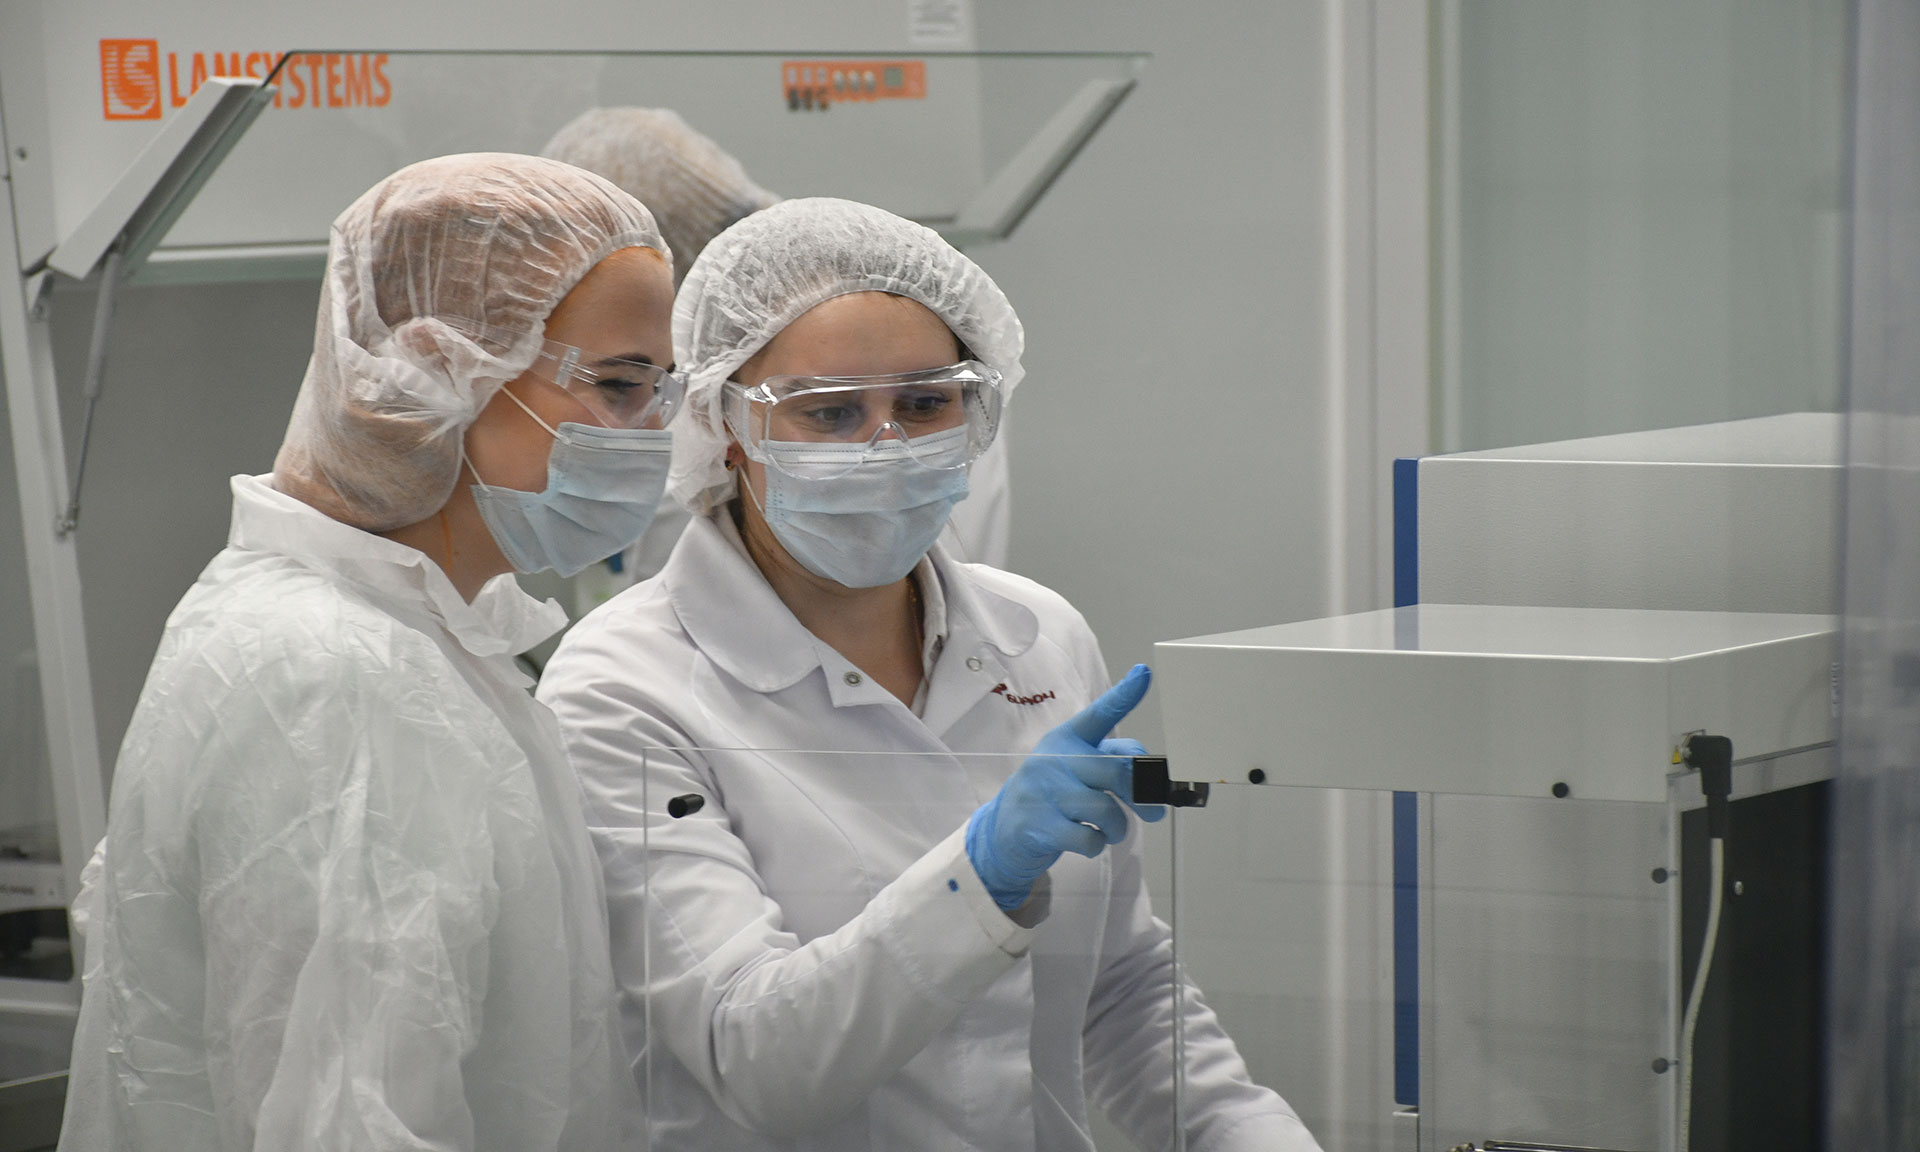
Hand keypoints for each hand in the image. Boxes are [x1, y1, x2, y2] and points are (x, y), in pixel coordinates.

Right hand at [965, 664, 1165, 910]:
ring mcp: (1044, 792)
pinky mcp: (1039, 826)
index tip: (1143, 673)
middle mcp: (1054, 759)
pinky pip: (1090, 838)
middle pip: (1116, 771)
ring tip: (1110, 830)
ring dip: (1119, 828)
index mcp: (1066, 739)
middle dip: (1141, 796)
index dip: (1124, 695)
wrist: (1003, 831)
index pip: (1099, 714)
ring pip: (1106, 810)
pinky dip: (1097, 844)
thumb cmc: (1051, 795)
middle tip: (1153, 812)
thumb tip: (1154, 788)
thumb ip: (1112, 764)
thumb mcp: (1075, 770)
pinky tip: (1087, 839)